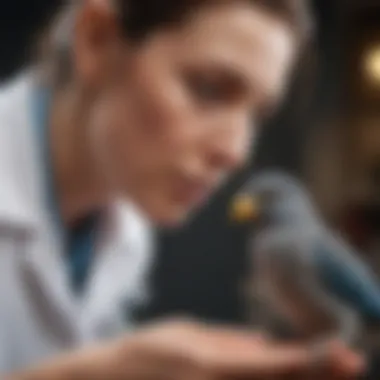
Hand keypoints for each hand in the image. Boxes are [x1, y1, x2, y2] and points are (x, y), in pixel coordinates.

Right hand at [11, 319, 364, 379]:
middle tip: (347, 362)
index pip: (270, 366)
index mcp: (207, 365)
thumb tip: (265, 343)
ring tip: (330, 367)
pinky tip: (280, 373)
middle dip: (315, 376)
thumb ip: (226, 341)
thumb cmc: (143, 351)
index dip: (309, 361)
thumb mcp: (184, 332)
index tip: (341, 354)